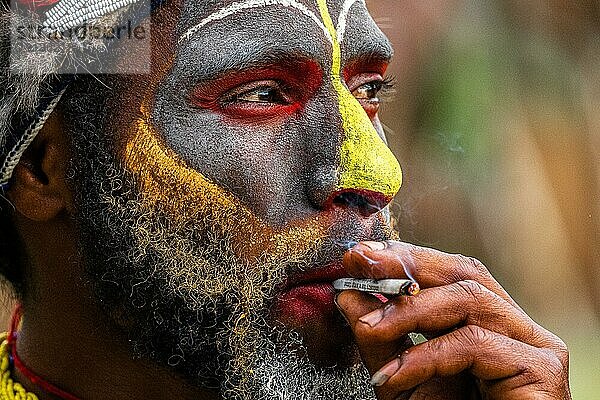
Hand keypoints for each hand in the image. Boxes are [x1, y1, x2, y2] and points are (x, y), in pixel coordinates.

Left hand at [335, 240, 570, 399]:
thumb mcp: (402, 379)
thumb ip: (380, 339)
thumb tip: (348, 296)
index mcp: (487, 323)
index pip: (449, 274)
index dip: (405, 259)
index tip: (359, 256)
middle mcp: (515, 327)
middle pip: (465, 273)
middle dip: (407, 266)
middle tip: (361, 264)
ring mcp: (534, 345)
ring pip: (469, 299)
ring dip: (410, 309)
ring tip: (369, 326)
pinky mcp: (540, 370)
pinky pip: (475, 344)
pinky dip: (427, 356)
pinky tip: (395, 375)